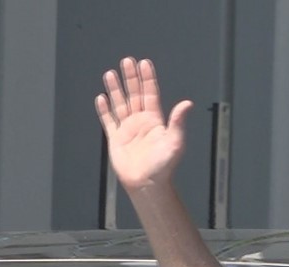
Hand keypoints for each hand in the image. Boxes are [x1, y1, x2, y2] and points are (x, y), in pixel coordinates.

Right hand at [95, 57, 192, 191]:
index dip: (147, 79)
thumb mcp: (175, 142)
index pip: (150, 94)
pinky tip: (101, 98)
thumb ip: (178, 122)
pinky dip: (104, 110)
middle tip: (127, 61)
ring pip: (120, 104)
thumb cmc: (163, 167)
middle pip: (135, 94)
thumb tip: (187, 104)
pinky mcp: (116, 139)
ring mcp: (128, 130)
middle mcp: (141, 123)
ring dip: (116, 89)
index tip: (144, 64)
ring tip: (111, 73)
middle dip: (131, 78)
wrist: (147, 184)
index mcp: (155, 121)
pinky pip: (109, 121)